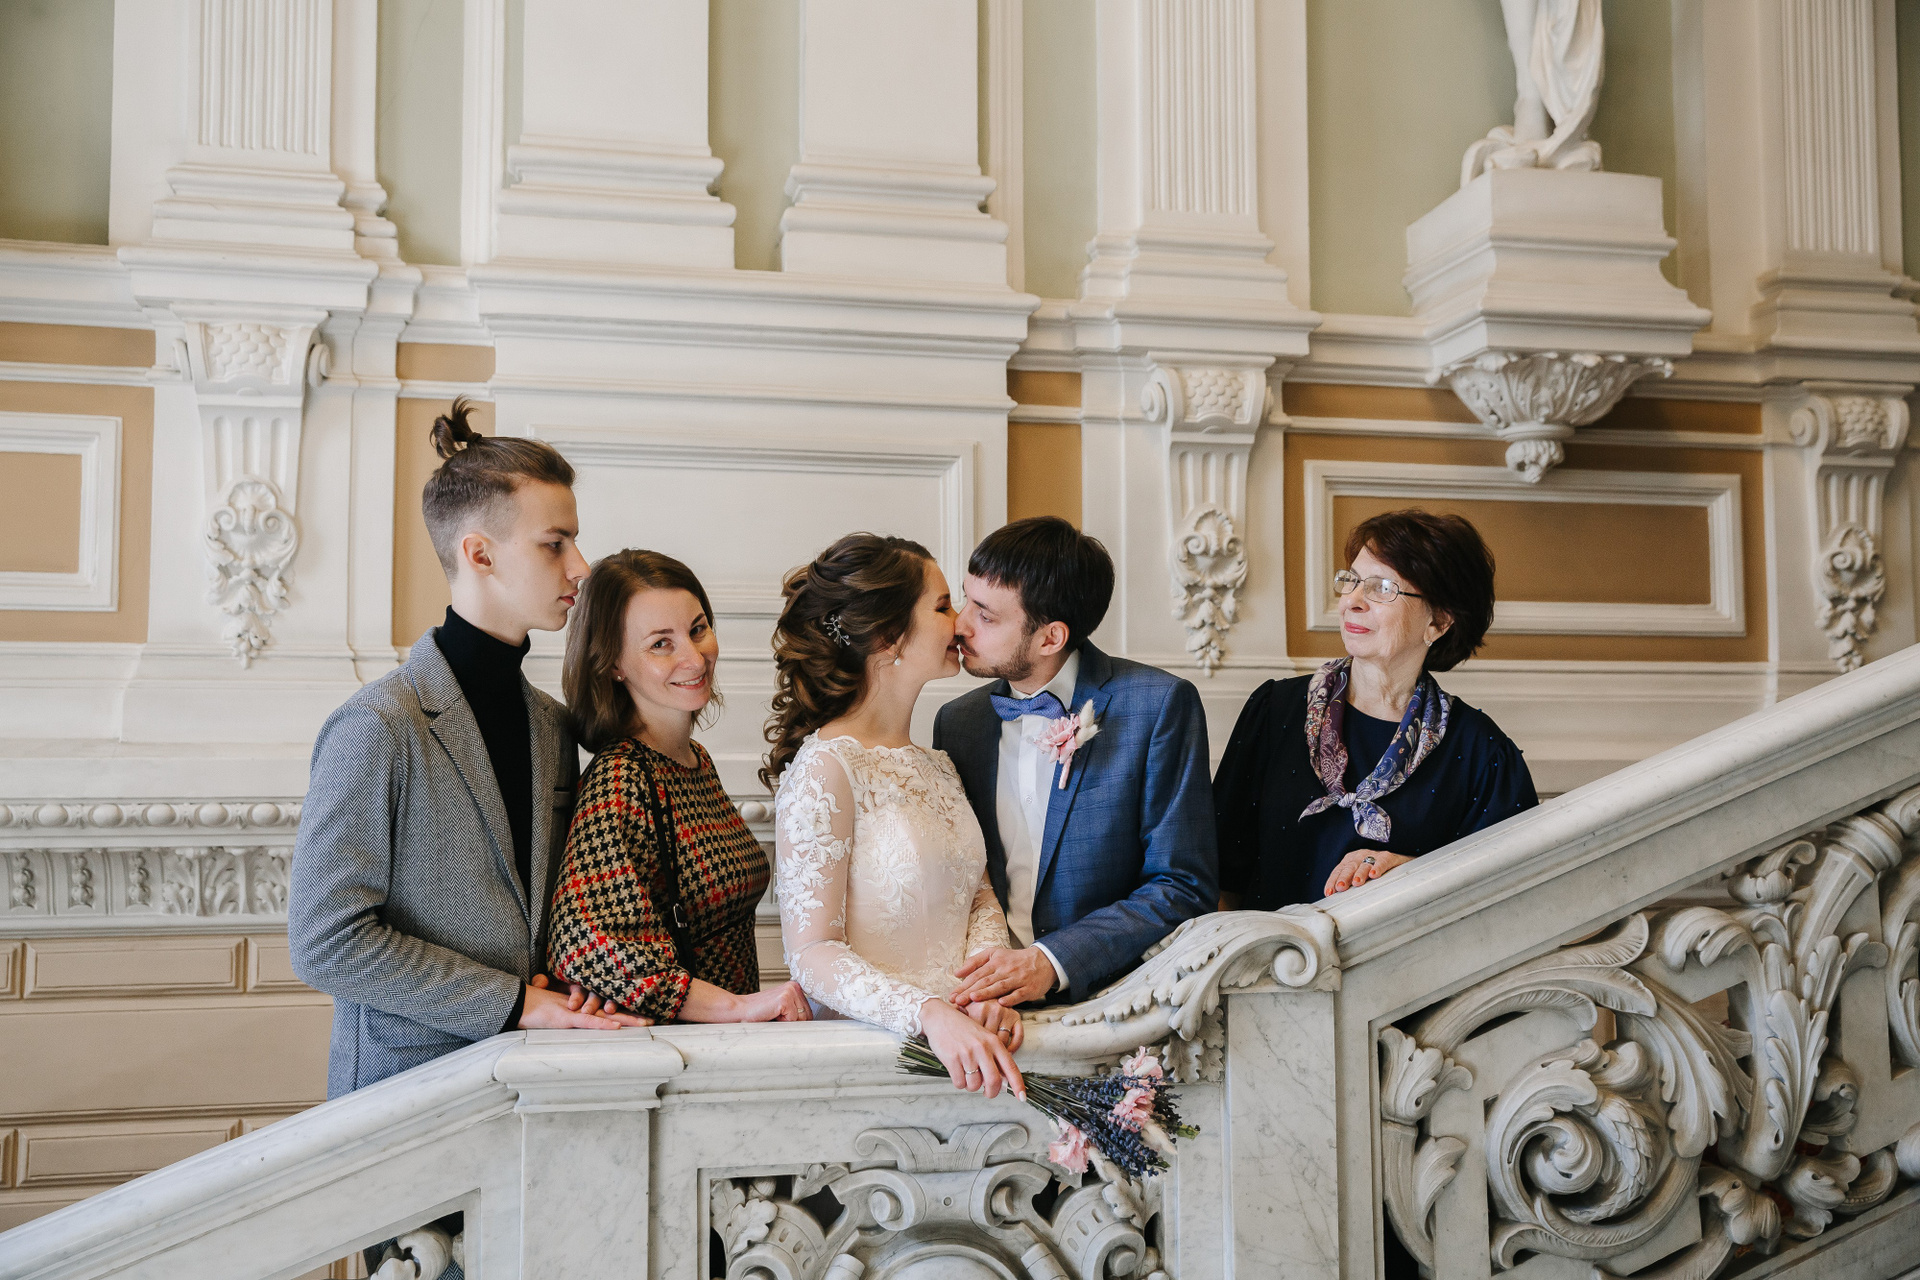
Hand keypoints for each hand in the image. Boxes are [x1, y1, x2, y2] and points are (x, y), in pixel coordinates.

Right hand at [518, 979, 650, 1029]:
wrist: (513, 1002)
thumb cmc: (530, 1005)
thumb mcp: (550, 1010)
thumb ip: (562, 1010)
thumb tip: (566, 1010)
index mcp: (579, 1003)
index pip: (604, 1006)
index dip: (622, 1009)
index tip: (640, 1013)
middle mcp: (580, 1004)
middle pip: (610, 1009)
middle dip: (632, 1015)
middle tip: (653, 1019)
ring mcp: (573, 1010)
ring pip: (604, 1015)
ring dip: (625, 1019)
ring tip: (644, 1024)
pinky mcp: (565, 1018)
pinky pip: (587, 1022)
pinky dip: (601, 1025)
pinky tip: (616, 1027)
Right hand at [740, 981, 812, 1021]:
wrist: (741, 1010)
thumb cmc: (760, 1012)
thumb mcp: (783, 1009)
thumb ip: (796, 1011)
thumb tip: (812, 1024)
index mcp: (795, 987)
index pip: (809, 1012)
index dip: (796, 1020)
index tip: (782, 1016)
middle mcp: (795, 986)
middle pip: (807, 1016)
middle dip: (792, 1022)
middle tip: (776, 1016)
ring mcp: (790, 991)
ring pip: (801, 1019)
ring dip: (787, 1023)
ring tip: (774, 1015)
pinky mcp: (785, 998)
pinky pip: (792, 1020)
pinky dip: (782, 1022)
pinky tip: (772, 1014)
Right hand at [921, 999, 1023, 1098]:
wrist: (940, 1017)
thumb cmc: (963, 1030)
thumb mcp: (983, 1038)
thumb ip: (994, 1058)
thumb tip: (1002, 1083)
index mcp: (994, 1042)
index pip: (1011, 1067)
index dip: (1018, 1085)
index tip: (1022, 1097)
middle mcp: (983, 1048)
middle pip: (993, 1081)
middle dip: (991, 1093)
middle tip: (987, 1093)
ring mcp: (967, 1054)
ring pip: (975, 1085)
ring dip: (971, 1086)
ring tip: (967, 1075)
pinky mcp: (952, 1059)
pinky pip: (960, 1083)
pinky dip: (959, 1083)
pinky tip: (957, 1072)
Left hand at [949, 946, 1055, 1008]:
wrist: (1043, 961)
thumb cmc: (1014, 960)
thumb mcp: (994, 953)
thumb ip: (975, 962)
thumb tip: (957, 972)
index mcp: (995, 962)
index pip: (977, 974)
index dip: (964, 985)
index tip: (953, 995)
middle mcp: (1005, 970)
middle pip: (986, 981)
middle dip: (970, 991)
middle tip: (957, 1001)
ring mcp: (1018, 979)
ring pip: (1000, 987)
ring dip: (987, 993)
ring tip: (973, 998)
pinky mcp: (1029, 989)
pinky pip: (1019, 994)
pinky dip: (1010, 999)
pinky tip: (1001, 1004)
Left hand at [1324, 849, 1415, 894]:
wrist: (1400, 863)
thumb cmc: (1377, 873)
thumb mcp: (1361, 879)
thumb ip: (1350, 887)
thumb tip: (1337, 903)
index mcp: (1350, 861)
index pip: (1338, 871)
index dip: (1333, 881)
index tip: (1329, 892)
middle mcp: (1359, 856)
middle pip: (1349, 867)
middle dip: (1344, 877)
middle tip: (1341, 888)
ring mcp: (1373, 855)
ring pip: (1364, 864)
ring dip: (1359, 873)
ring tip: (1357, 883)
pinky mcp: (1388, 857)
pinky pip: (1382, 861)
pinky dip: (1378, 867)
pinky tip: (1374, 875)